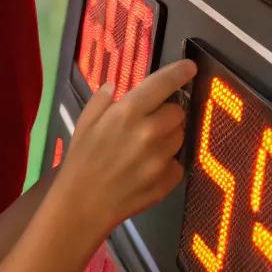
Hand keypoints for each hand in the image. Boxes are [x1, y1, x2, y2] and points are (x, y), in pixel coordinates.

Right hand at [58, 59, 192, 229]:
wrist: (84, 203)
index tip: (189, 67)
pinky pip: (177, 163)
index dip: (179, 72)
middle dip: (167, 113)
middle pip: (178, 112)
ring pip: (180, 136)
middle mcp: (150, 131)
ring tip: (145, 148)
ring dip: (168, 138)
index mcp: (128, 112)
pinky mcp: (168, 180)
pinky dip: (167, 164)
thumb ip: (102, 100)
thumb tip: (114, 87)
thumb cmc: (82, 159)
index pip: (163, 84)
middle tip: (148, 123)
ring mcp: (161, 157)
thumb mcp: (84, 122)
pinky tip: (147, 168)